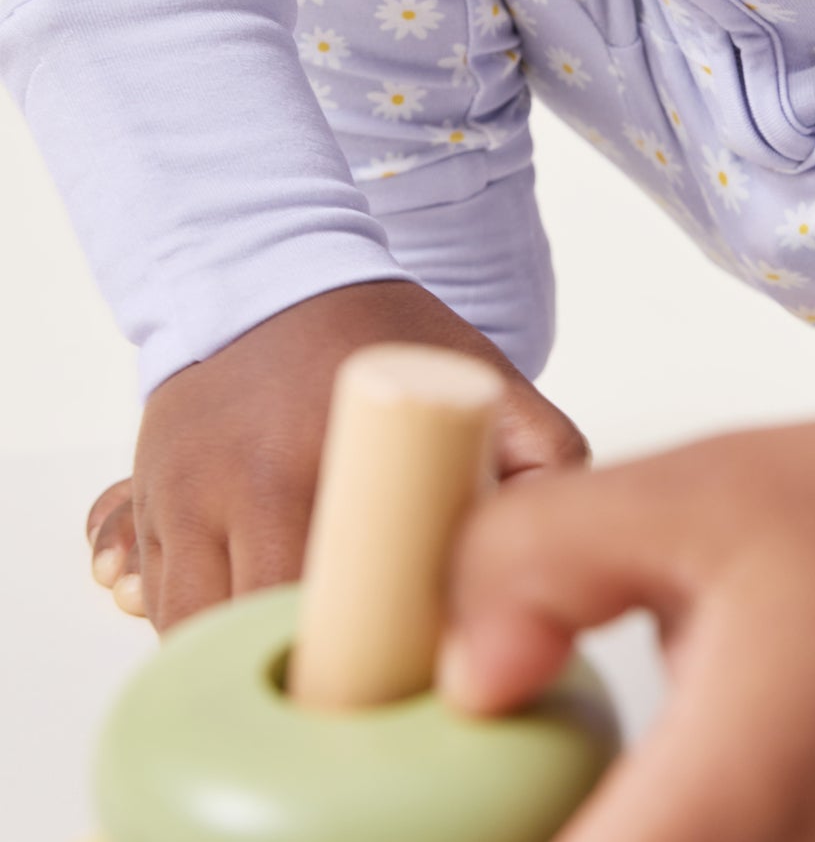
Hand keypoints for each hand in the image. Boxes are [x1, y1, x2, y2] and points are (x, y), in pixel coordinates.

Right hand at [87, 280, 588, 630]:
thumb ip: (539, 461)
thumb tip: (546, 553)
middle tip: (360, 663)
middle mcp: (221, 491)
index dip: (356, 664)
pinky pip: (158, 602)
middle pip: (238, 641)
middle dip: (299, 668)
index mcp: (302, 468)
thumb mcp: (479, 379)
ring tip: (309, 638)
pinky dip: (200, 623)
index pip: (310, 619)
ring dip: (240, 655)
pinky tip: (251, 605)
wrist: (265, 273)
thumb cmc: (376, 333)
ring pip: (188, 636)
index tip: (396, 665)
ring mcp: (171, 500)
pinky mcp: (141, 504)